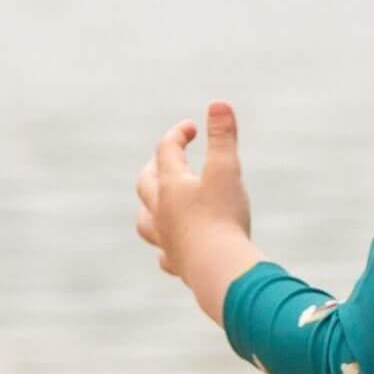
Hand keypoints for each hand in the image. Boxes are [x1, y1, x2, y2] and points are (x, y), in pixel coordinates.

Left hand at [135, 102, 252, 281]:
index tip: (192, 128)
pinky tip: (171, 248)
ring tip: (157, 204)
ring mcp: (166, 239)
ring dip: (149, 207)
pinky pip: (164, 255)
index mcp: (171, 184)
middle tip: (168, 159)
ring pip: (145, 220)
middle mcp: (161, 211)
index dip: (178, 134)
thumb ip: (223, 137)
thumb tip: (219, 103)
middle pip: (147, 183)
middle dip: (155, 166)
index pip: (167, 150)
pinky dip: (165, 247)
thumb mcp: (227, 171)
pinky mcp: (177, 264)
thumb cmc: (224, 218)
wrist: (220, 270)